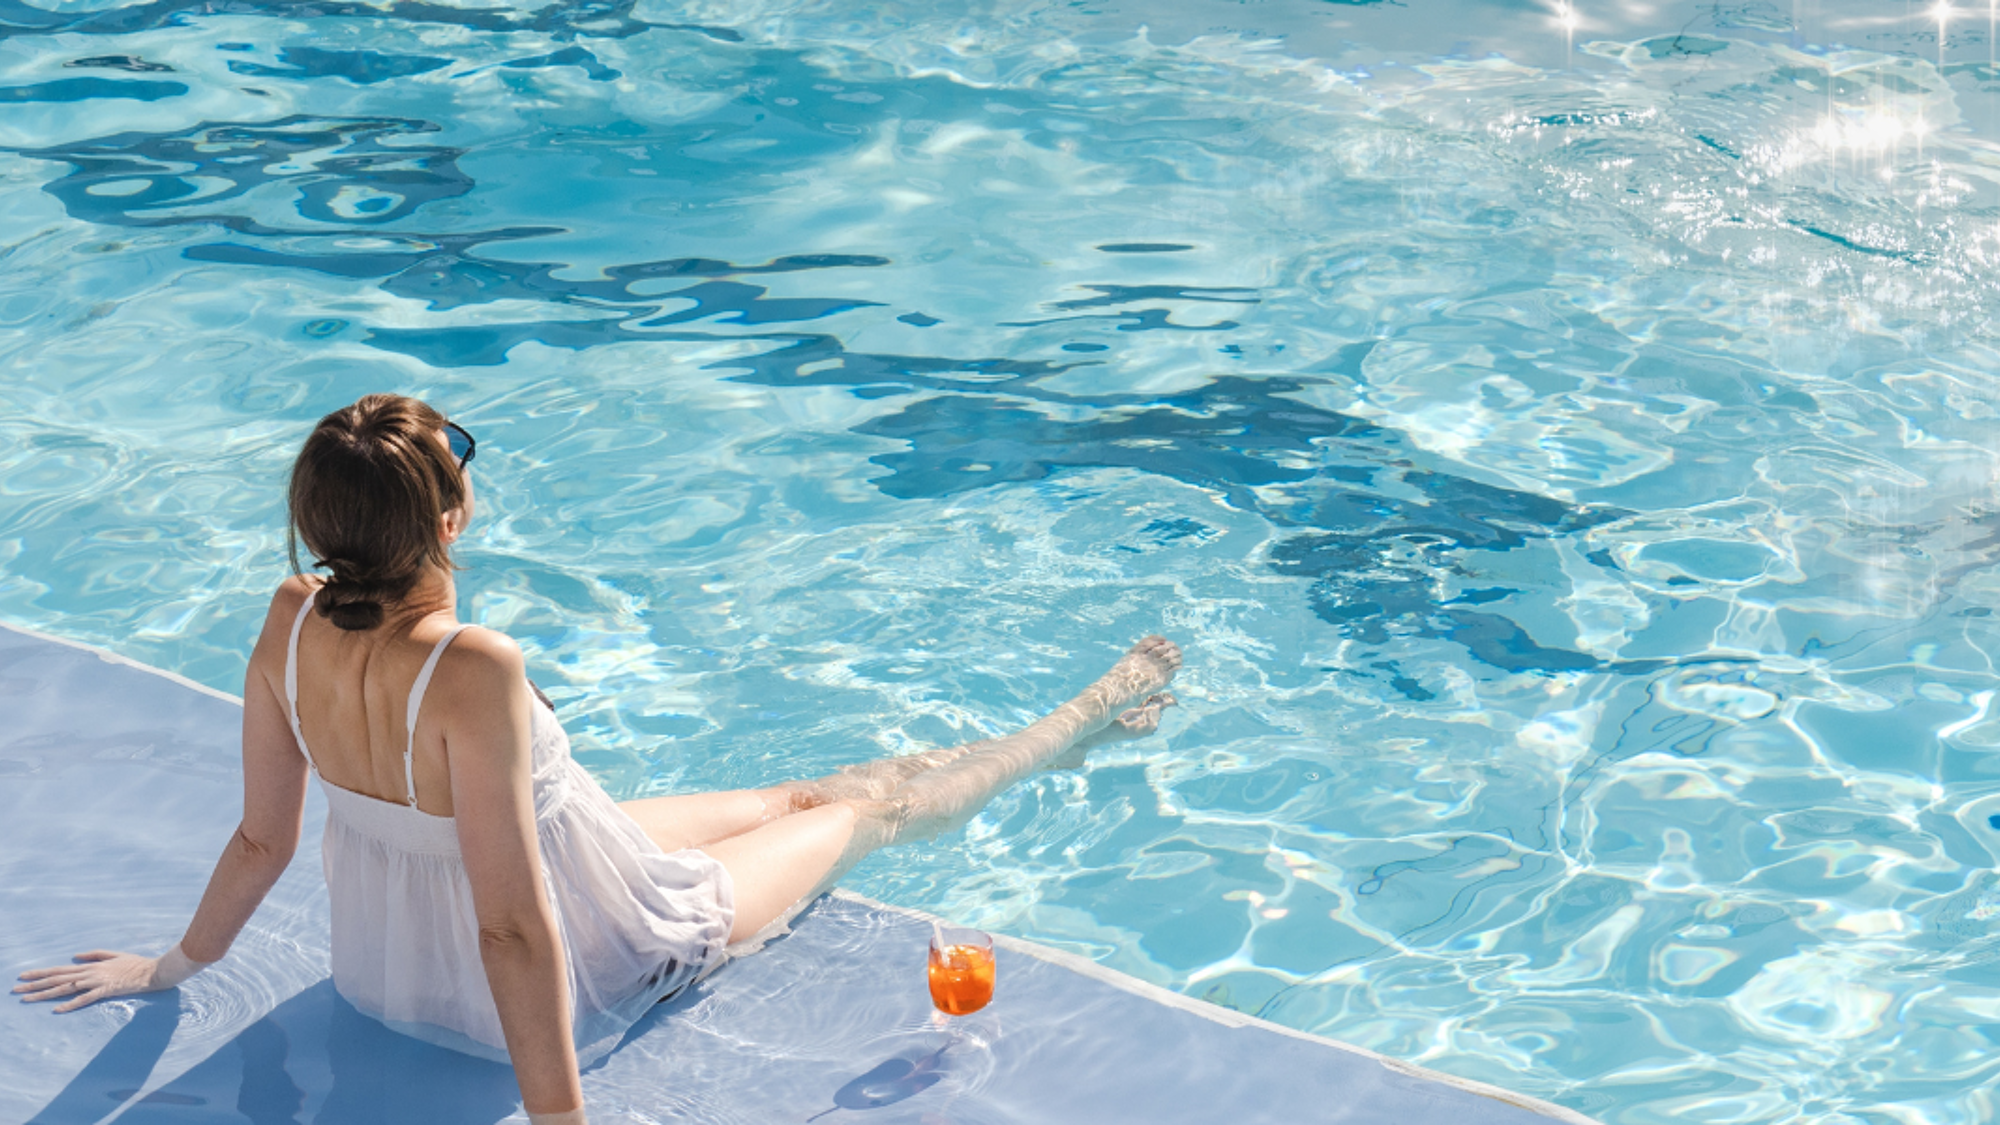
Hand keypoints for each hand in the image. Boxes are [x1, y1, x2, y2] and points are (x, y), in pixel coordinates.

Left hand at [14, 947, 203, 1011]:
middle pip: (57, 979)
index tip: (23, 976)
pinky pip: (85, 999)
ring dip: (45, 994)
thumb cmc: (136, 964)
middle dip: (35, 985)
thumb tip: (75, 957)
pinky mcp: (107, 991)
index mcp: (90, 966)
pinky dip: (71, 1004)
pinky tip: (57, 1009)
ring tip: (27, 999)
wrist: (154, 971)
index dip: (40, 973)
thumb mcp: (114, 955)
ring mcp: (97, 982)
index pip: (60, 970)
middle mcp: (90, 973)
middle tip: (16, 990)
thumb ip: (94, 955)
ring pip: (66, 989)